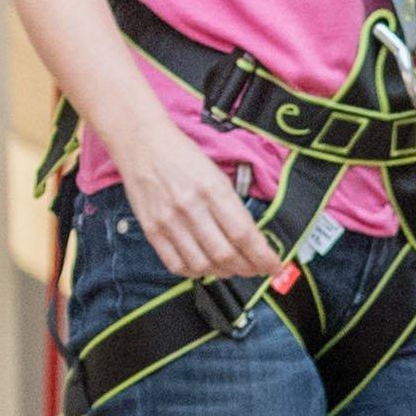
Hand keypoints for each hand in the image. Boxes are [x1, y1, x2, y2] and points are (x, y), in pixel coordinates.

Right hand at [104, 94, 282, 286]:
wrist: (141, 142)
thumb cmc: (182, 156)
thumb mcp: (216, 174)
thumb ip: (232, 207)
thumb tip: (251, 240)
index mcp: (212, 189)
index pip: (244, 234)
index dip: (263, 257)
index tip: (274, 266)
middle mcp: (190, 207)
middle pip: (225, 254)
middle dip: (247, 268)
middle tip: (255, 269)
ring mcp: (168, 221)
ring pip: (203, 265)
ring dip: (223, 272)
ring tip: (231, 267)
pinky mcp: (151, 230)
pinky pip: (176, 264)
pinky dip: (195, 272)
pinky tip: (204, 265)